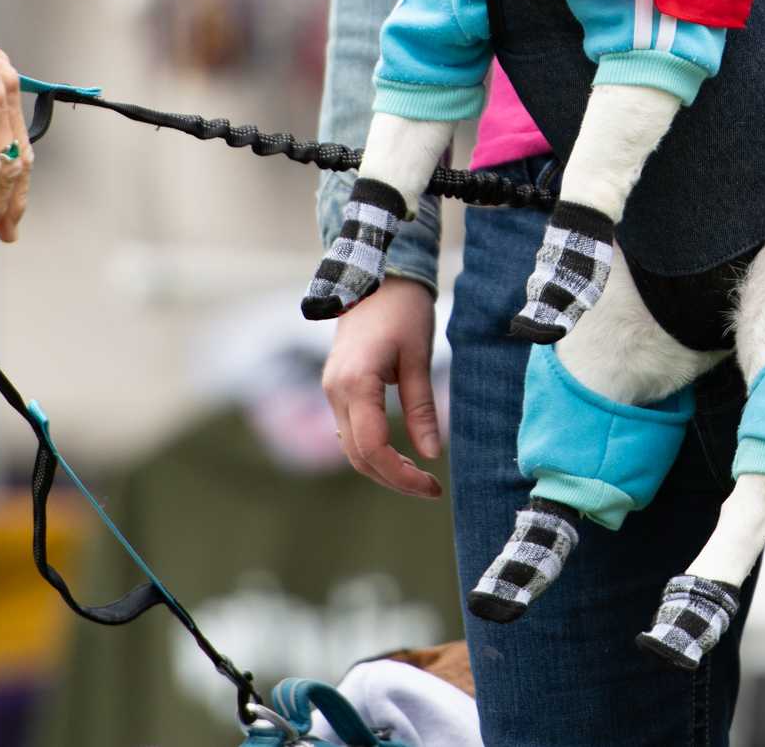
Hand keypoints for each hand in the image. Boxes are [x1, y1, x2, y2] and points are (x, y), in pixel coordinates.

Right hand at [321, 276, 443, 498]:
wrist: (375, 276)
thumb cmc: (403, 310)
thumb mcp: (419, 357)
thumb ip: (422, 408)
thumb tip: (432, 454)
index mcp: (355, 383)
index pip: (373, 449)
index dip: (402, 476)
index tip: (432, 486)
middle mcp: (335, 391)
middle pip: (358, 457)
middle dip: (393, 479)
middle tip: (430, 488)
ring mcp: (332, 390)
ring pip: (351, 447)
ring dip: (382, 468)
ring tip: (419, 476)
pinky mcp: (336, 388)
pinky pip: (350, 431)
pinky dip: (372, 450)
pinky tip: (399, 454)